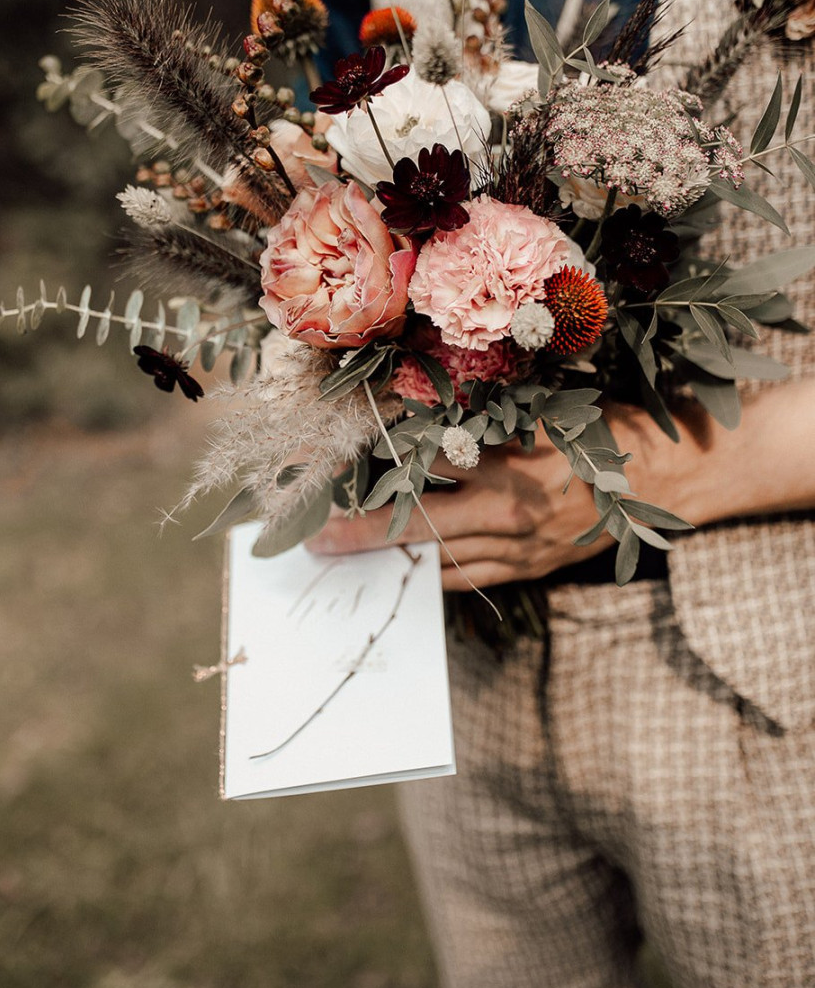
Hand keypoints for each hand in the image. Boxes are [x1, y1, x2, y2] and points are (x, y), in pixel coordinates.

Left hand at [309, 424, 637, 590]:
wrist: (671, 478)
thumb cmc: (606, 429)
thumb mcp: (545, 407)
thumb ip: (486, 415)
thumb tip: (421, 411)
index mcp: (510, 461)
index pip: (425, 461)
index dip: (377, 463)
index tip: (333, 464)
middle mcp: (510, 511)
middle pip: (418, 524)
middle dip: (361, 532)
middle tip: (316, 537)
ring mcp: (521, 548)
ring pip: (438, 561)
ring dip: (390, 559)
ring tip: (346, 557)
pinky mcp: (532, 568)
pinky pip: (468, 579)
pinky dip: (432, 575)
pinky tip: (405, 570)